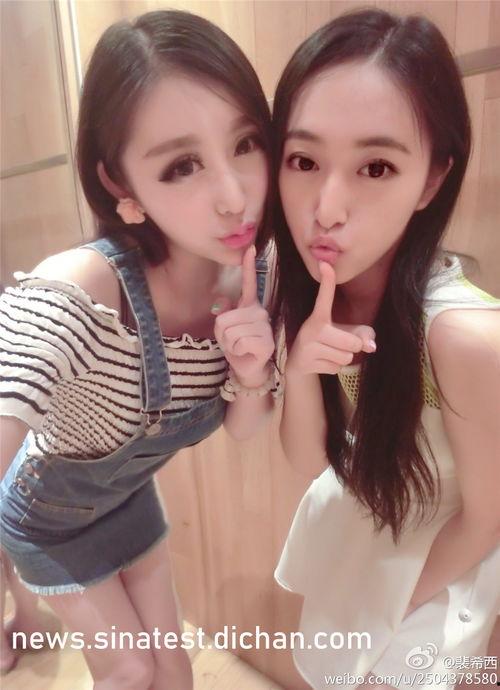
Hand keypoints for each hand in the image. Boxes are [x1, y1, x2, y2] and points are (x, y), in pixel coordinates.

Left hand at [212, 245, 274, 385]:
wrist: (247, 367)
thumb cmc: (237, 345)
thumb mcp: (225, 327)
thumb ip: (224, 312)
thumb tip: (220, 304)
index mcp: (250, 305)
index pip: (250, 283)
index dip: (249, 266)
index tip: (250, 248)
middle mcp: (260, 312)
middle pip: (225, 319)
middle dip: (223, 334)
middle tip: (233, 341)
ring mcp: (264, 327)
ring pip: (230, 332)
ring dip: (229, 344)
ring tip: (239, 347)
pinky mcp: (265, 342)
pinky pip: (239, 342)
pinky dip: (236, 351)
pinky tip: (246, 352)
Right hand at [287, 261, 375, 378]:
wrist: (299, 364)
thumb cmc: (327, 343)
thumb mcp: (345, 334)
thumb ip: (363, 334)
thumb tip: (371, 346)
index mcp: (319, 316)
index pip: (325, 297)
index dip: (327, 282)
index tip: (325, 264)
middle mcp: (311, 328)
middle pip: (352, 343)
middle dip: (353, 347)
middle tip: (339, 345)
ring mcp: (308, 346)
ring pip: (346, 357)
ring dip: (343, 358)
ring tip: (328, 354)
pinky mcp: (307, 362)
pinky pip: (336, 368)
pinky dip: (334, 368)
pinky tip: (322, 362)